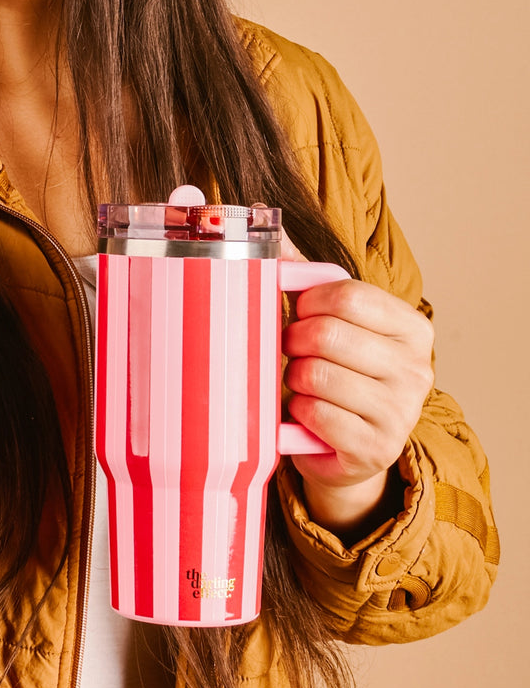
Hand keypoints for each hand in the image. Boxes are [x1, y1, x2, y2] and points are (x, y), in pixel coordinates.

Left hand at [281, 239, 432, 537]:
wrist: (350, 448)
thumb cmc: (339, 374)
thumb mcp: (336, 323)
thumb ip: (310, 279)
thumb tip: (270, 239)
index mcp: (413, 328)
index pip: (348, 295)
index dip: (309, 301)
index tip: (300, 312)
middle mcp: (417, 369)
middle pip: (326, 334)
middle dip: (294, 341)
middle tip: (293, 351)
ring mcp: (401, 412)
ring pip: (315, 375)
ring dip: (294, 378)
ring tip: (302, 383)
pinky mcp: (375, 448)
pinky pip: (314, 413)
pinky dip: (298, 410)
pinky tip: (307, 413)